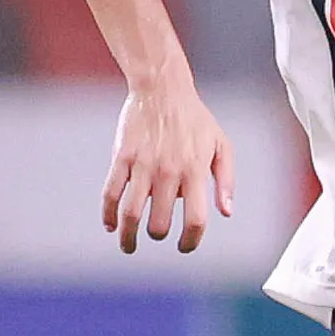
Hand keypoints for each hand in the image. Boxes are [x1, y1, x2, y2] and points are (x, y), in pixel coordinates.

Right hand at [103, 77, 233, 253]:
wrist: (162, 88)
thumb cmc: (195, 119)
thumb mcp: (221, 145)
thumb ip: (226, 180)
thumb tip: (226, 213)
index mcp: (195, 171)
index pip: (195, 219)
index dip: (190, 241)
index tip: (184, 247)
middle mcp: (168, 171)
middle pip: (159, 222)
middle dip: (158, 235)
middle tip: (157, 233)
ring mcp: (142, 165)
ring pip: (130, 214)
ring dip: (128, 237)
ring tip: (129, 246)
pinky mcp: (122, 157)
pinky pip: (110, 193)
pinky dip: (108, 214)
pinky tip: (111, 225)